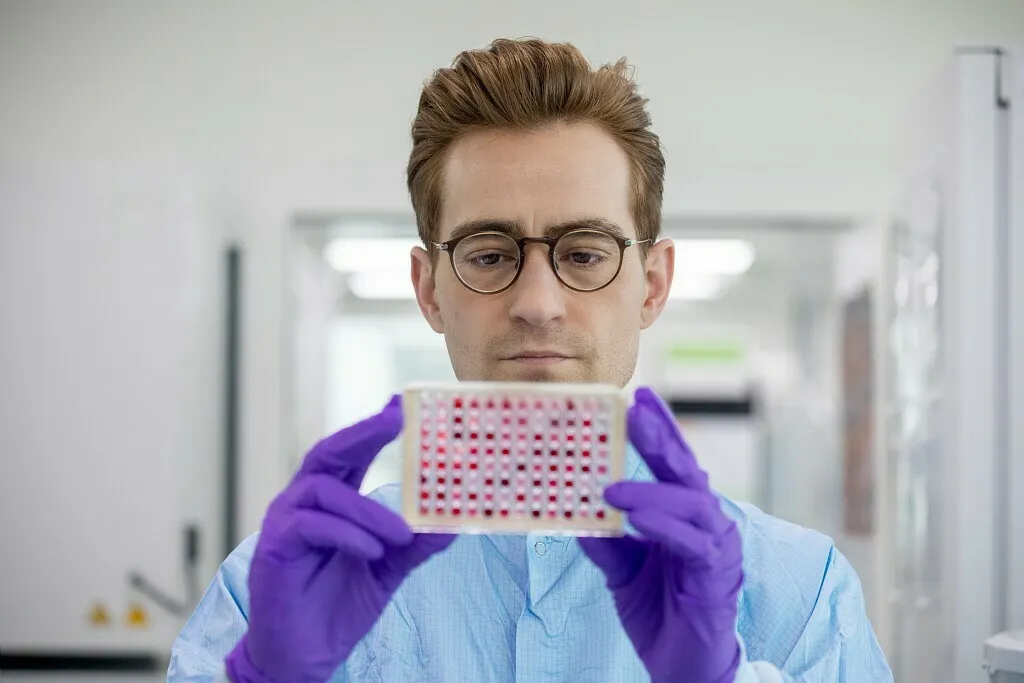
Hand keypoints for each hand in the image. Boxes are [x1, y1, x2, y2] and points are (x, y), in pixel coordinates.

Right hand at [225, 396, 455, 682]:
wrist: (303, 657)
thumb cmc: (337, 607)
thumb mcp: (387, 570)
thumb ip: (414, 545)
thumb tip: (453, 523)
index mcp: (331, 503)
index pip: (351, 454)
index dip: (373, 428)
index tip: (401, 404)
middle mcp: (303, 503)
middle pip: (329, 452)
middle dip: (363, 432)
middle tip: (396, 418)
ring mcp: (285, 522)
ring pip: (325, 489)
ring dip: (368, 510)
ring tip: (399, 536)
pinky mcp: (274, 547)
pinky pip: (310, 524)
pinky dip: (347, 534)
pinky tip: (372, 552)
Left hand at [579, 387, 743, 682]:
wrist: (683, 670)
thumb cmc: (660, 612)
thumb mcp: (622, 570)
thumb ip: (605, 539)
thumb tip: (573, 509)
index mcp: (686, 516)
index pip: (672, 464)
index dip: (659, 429)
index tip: (637, 397)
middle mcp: (708, 524)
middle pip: (687, 470)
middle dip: (662, 438)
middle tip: (637, 411)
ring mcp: (717, 548)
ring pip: (691, 503)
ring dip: (651, 490)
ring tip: (612, 487)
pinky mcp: (716, 576)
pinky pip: (693, 543)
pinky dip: (665, 526)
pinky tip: (638, 518)